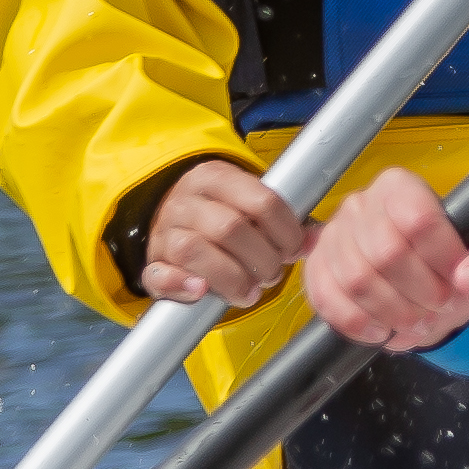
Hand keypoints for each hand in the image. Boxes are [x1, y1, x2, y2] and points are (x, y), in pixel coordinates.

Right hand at [139, 159, 306, 306]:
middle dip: (262, 259)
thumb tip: (316, 239)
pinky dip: (181, 284)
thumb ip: (281, 220)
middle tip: (272, 274)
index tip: (292, 250)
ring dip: (231, 278)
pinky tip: (201, 290)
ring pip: (193, 250)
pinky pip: (159, 274)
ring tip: (249, 291)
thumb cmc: (219, 216)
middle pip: (230, 228)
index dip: (286, 232)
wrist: (168, 220)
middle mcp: (185, 201)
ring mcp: (164, 232)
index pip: (262, 201)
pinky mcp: (152, 263)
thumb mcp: (246, 204)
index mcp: (214, 177)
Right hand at [303, 166, 468, 352]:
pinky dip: (359, 324)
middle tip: (439, 308)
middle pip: (387, 252)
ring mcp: (334, 237)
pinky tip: (382, 330)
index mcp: (401, 188)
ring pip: (357, 280)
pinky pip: (328, 300)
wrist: (419, 286)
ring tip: (416, 324)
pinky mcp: (317, 269)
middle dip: (421, 292)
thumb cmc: (452, 268)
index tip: (461, 283)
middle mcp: (361, 205)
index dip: (444, 259)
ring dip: (393, 313)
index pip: (419, 219)